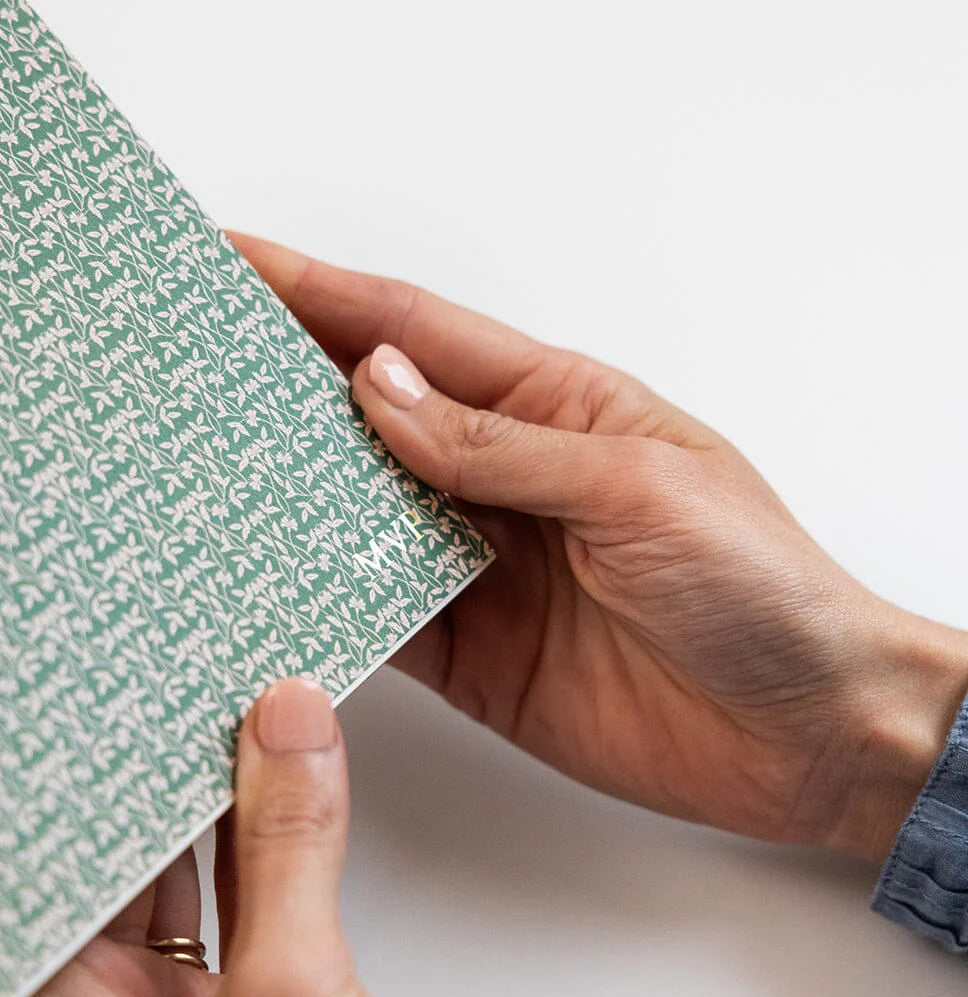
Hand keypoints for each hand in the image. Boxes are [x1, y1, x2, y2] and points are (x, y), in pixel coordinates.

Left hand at [0, 679, 485, 996]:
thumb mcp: (294, 990)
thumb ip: (290, 844)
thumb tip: (285, 724)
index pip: (50, 868)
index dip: (81, 775)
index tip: (114, 697)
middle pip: (115, 864)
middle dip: (154, 777)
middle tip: (182, 685)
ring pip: (179, 878)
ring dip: (212, 804)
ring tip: (232, 711)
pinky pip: (233, 908)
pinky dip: (256, 849)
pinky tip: (277, 786)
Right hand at [233, 235, 967, 862]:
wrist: (806, 730)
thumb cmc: (760, 588)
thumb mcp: (636, 488)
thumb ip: (501, 447)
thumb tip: (380, 386)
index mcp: (559, 409)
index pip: (421, 336)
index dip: (325, 296)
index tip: (238, 265)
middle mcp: (511, 482)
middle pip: (376, 421)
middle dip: (285, 389)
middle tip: (192, 367)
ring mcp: (488, 571)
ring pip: (364, 519)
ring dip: (292, 499)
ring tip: (203, 472)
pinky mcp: (477, 656)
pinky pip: (381, 618)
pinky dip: (323, 603)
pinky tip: (269, 586)